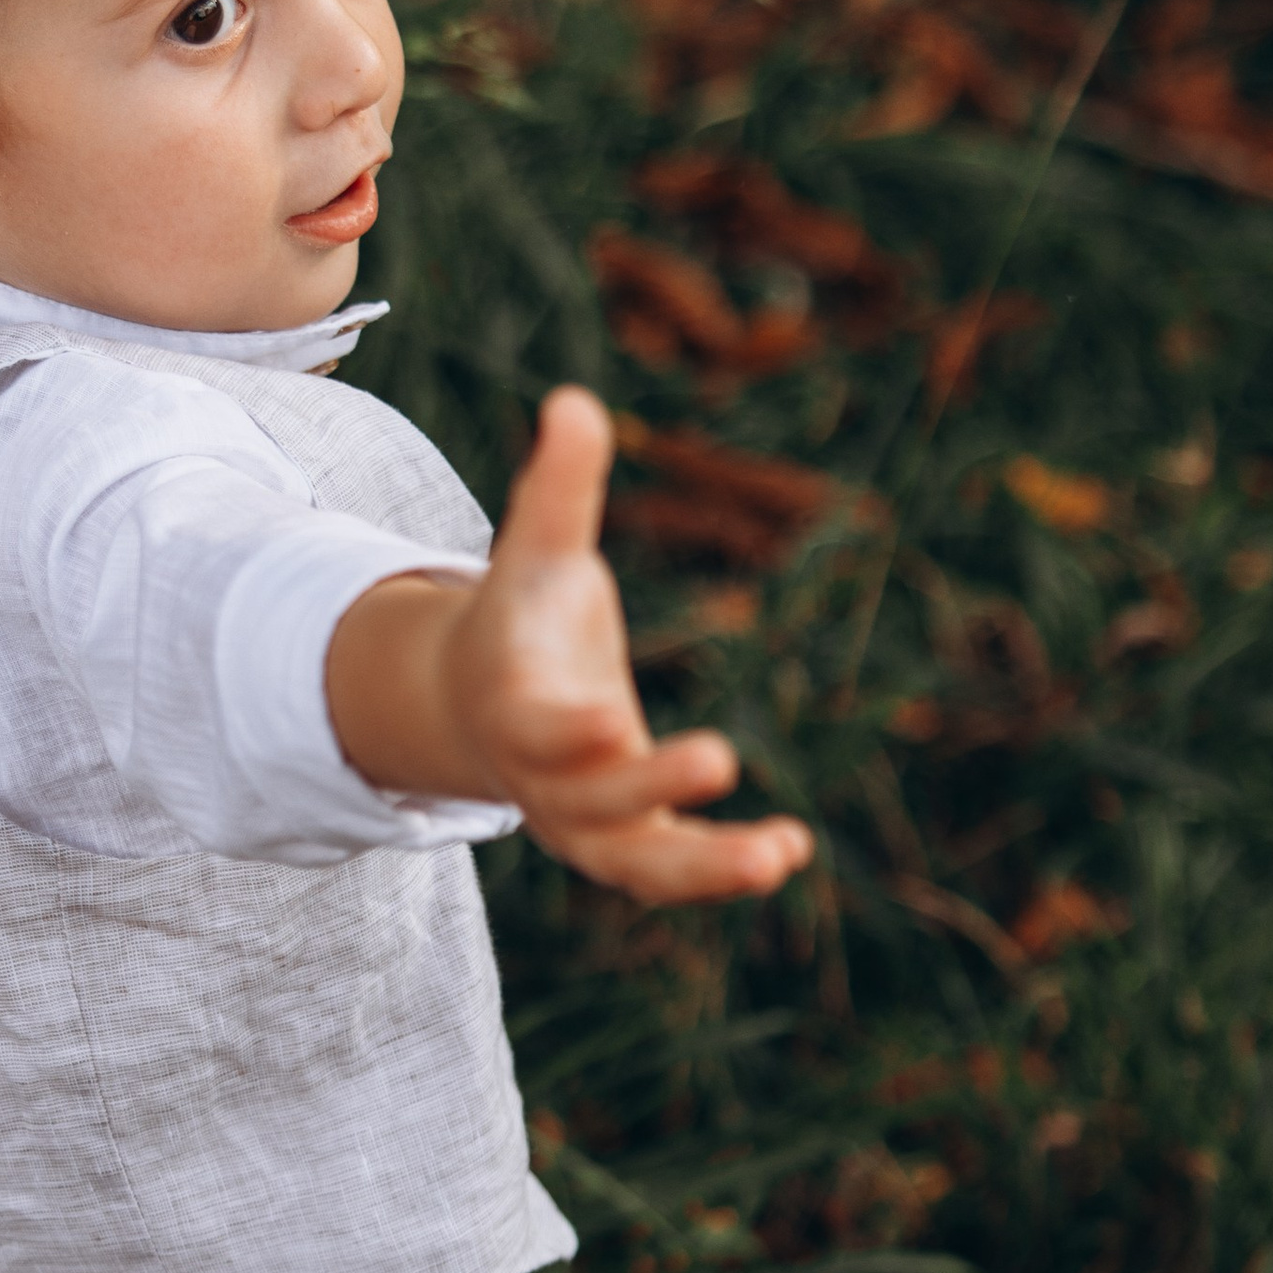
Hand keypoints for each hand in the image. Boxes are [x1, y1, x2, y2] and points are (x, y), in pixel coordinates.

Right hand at [325, 386, 816, 907]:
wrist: (483, 708)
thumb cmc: (519, 616)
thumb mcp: (534, 552)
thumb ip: (557, 489)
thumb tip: (574, 400)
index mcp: (515, 704)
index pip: (535, 724)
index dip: (564, 727)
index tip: (602, 717)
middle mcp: (544, 778)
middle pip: (590, 801)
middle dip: (650, 783)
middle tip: (721, 754)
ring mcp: (584, 823)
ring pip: (637, 865)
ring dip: (703, 868)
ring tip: (782, 852)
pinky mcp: (626, 845)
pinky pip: (670, 872)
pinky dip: (722, 870)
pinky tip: (790, 849)